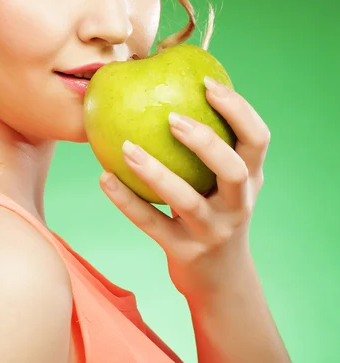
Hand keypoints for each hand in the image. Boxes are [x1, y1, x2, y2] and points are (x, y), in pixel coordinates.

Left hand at [99, 77, 269, 298]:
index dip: (238, 109)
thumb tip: (164, 89)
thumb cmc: (213, 210)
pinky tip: (104, 177)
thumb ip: (206, 146)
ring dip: (156, 173)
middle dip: (206, 141)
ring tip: (127, 148)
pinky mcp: (185, 252)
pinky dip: (126, 201)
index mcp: (251, 178)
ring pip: (187, 202)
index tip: (207, 84)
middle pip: (234, 171)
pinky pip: (152, 224)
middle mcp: (238, 205)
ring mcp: (213, 231)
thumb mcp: (221, 181)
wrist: (219, 278)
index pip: (258, 139)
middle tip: (171, 118)